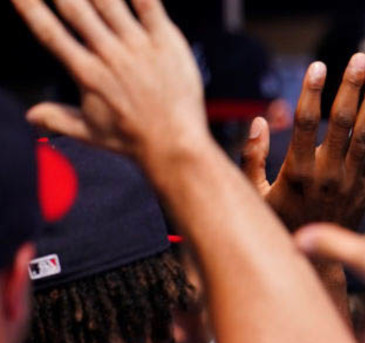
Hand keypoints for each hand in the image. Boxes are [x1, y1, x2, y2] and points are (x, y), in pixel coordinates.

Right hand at [12, 0, 208, 162]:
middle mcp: (109, 55)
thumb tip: (31, 115)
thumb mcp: (90, 133)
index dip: (30, 8)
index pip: (49, 33)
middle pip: (75, 9)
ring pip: (109, 1)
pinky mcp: (166, 43)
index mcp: (87, 73)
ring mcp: (139, 47)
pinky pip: (149, 6)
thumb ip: (58, 118)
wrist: (176, 146)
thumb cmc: (135, 140)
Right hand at [241, 53, 364, 232]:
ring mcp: (352, 185)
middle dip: (351, 88)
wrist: (315, 271)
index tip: (319, 65)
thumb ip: (251, 160)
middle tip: (360, 59)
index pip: (306, 124)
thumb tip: (259, 122)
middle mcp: (328, 176)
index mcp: (298, 173)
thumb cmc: (280, 229)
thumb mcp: (255, 199)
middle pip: (342, 123)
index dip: (312, 93)